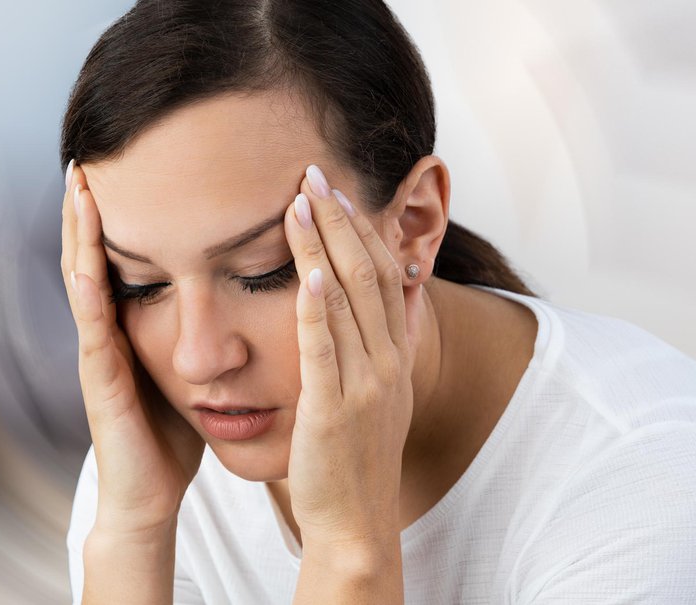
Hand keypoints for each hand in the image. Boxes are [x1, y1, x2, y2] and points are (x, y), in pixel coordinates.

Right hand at [61, 160, 204, 534]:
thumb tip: (233, 297)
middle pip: (93, 255)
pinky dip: (87, 288)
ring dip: (78, 232)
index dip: (117, 215)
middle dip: (89, 207)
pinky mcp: (100, 380)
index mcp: (129, 327)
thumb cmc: (168, 435)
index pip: (120, 258)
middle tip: (88, 155)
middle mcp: (107, 332)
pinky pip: (93, 326)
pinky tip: (86, 257)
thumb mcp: (184, 371)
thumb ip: (194, 336)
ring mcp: (98, 354)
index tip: (124, 165)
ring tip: (78, 184)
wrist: (148, 495)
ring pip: (83, 280)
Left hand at [283, 165, 417, 549]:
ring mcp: (366, 385)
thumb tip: (376, 295)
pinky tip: (307, 273)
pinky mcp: (334, 410)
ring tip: (300, 202)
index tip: (335, 190)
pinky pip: (326, 351)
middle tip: (313, 174)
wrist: (356, 522)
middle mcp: (388, 362)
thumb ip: (374, 343)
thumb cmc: (354, 455)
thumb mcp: (375, 393)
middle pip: (368, 273)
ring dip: (323, 246)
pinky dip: (318, 309)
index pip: (383, 274)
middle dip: (340, 220)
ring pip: (348, 300)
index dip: (361, 228)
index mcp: (395, 355)